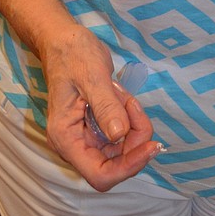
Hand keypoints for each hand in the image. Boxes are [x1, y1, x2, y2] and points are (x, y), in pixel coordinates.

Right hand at [41, 25, 162, 190]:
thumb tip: (119, 136)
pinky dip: (130, 120)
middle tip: (134, 106)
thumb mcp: (92, 76)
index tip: (151, 145)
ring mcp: (85, 138)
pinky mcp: (96, 129)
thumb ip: (106, 107)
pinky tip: (123, 97)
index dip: (128, 167)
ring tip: (125, 96)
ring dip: (133, 127)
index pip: (100, 175)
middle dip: (134, 141)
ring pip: (122, 151)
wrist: (63, 40)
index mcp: (66, 139)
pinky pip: (121, 135)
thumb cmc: (73, 55)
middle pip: (115, 165)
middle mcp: (74, 145)